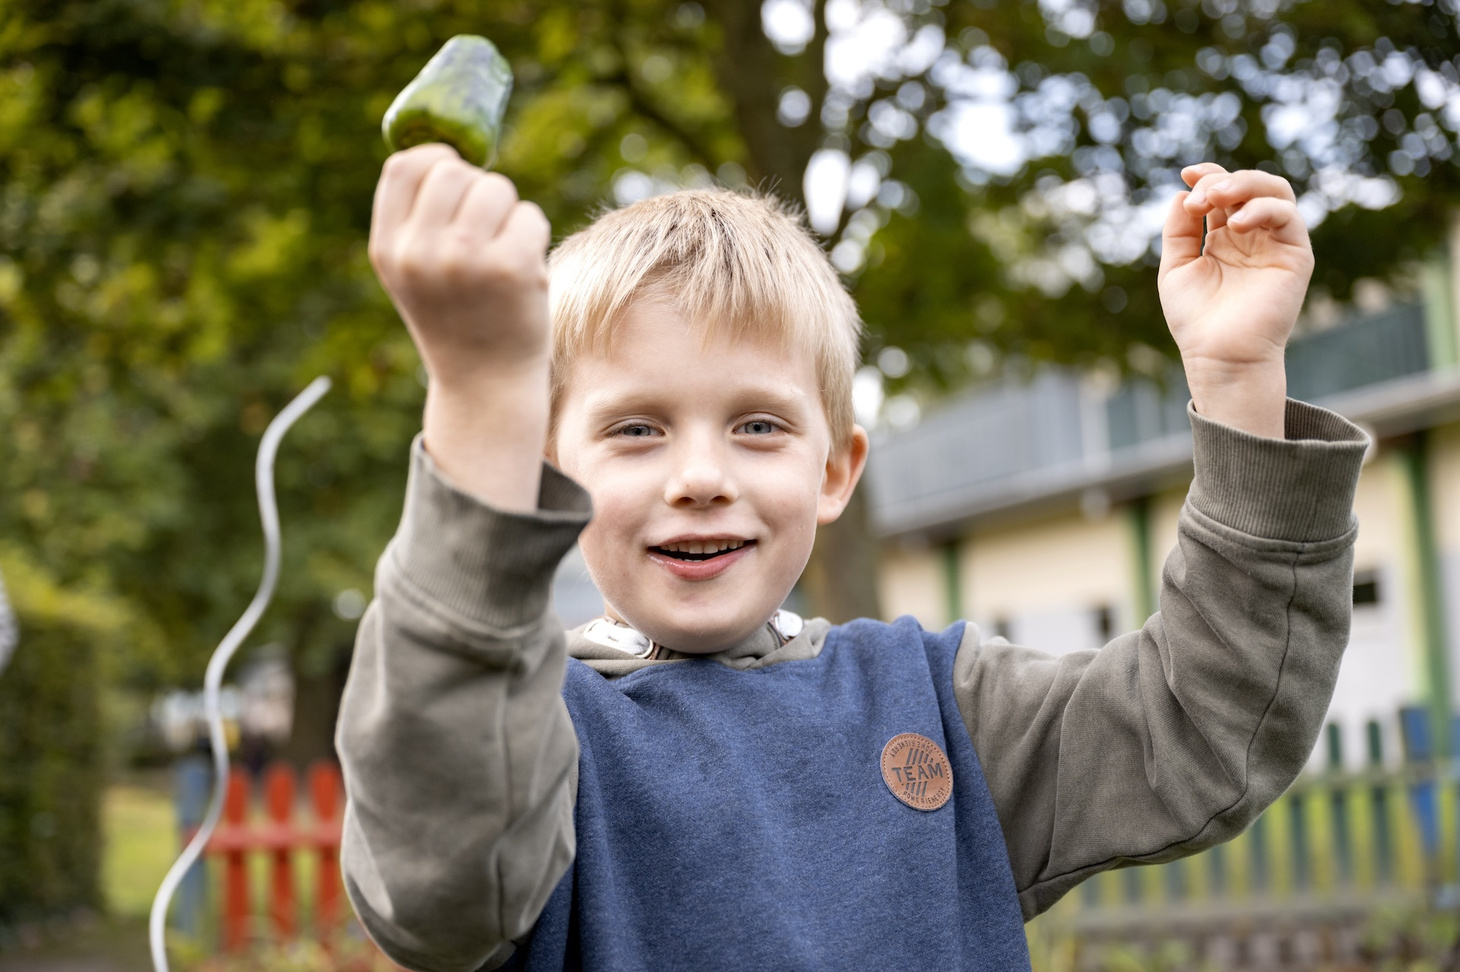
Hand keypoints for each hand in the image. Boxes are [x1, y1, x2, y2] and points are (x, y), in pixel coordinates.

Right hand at [369, 143, 551, 389]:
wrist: (485, 384)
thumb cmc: (456, 318)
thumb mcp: (415, 271)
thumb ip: (418, 218)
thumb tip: (447, 151)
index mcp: (389, 249)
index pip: (405, 167)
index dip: (437, 161)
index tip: (457, 182)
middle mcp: (420, 252)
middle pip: (454, 170)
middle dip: (478, 189)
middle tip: (486, 231)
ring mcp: (466, 259)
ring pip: (497, 187)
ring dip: (509, 212)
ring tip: (503, 252)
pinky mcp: (512, 268)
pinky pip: (530, 216)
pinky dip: (533, 236)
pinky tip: (523, 272)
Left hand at [1158, 163, 1313, 437]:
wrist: (1219, 355)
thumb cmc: (1196, 319)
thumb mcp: (1176, 267)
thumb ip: (1179, 230)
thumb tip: (1181, 194)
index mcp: (1225, 238)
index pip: (1224, 193)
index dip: (1208, 176)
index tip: (1186, 174)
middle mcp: (1253, 237)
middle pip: (1249, 186)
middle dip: (1222, 180)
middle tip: (1200, 195)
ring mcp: (1275, 244)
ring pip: (1275, 191)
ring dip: (1244, 185)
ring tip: (1217, 198)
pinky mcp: (1295, 256)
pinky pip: (1288, 217)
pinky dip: (1263, 209)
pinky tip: (1238, 223)